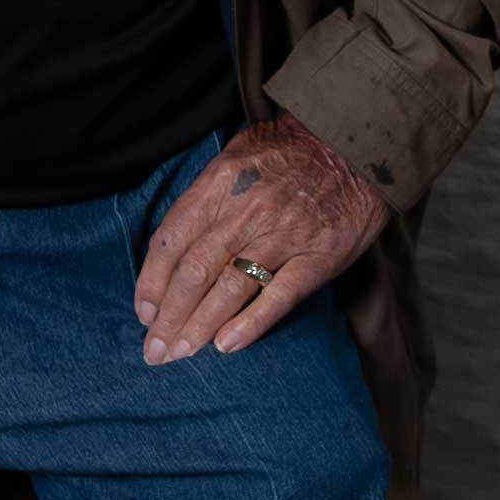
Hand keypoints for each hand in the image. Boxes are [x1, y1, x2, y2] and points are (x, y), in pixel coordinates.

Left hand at [133, 112, 387, 365]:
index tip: (143, 312)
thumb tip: (172, 241)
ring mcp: (283, 234)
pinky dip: (251, 323)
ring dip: (199, 326)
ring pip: (230, 288)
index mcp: (220, 182)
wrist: (356, 145)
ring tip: (180, 354)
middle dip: (169, 316)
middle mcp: (246, 209)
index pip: (172, 238)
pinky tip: (226, 345)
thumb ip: (206, 193)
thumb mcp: (238, 153)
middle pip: (195, 271)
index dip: (152, 281)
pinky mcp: (318, 257)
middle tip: (155, 349)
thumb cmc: (291, 152)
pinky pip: (279, 296)